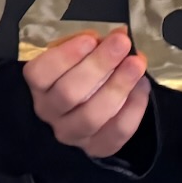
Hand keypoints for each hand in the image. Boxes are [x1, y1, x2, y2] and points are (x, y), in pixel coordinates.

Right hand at [23, 29, 149, 158]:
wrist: (90, 106)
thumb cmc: (81, 72)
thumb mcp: (78, 54)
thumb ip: (90, 45)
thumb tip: (117, 35)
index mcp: (39, 85)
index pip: (40, 74)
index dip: (65, 56)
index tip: (91, 38)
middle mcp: (50, 112)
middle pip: (69, 93)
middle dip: (99, 65)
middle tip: (121, 44)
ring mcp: (72, 133)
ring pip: (92, 116)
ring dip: (118, 86)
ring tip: (136, 64)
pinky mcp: (96, 148)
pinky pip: (116, 132)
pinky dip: (133, 108)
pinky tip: (142, 87)